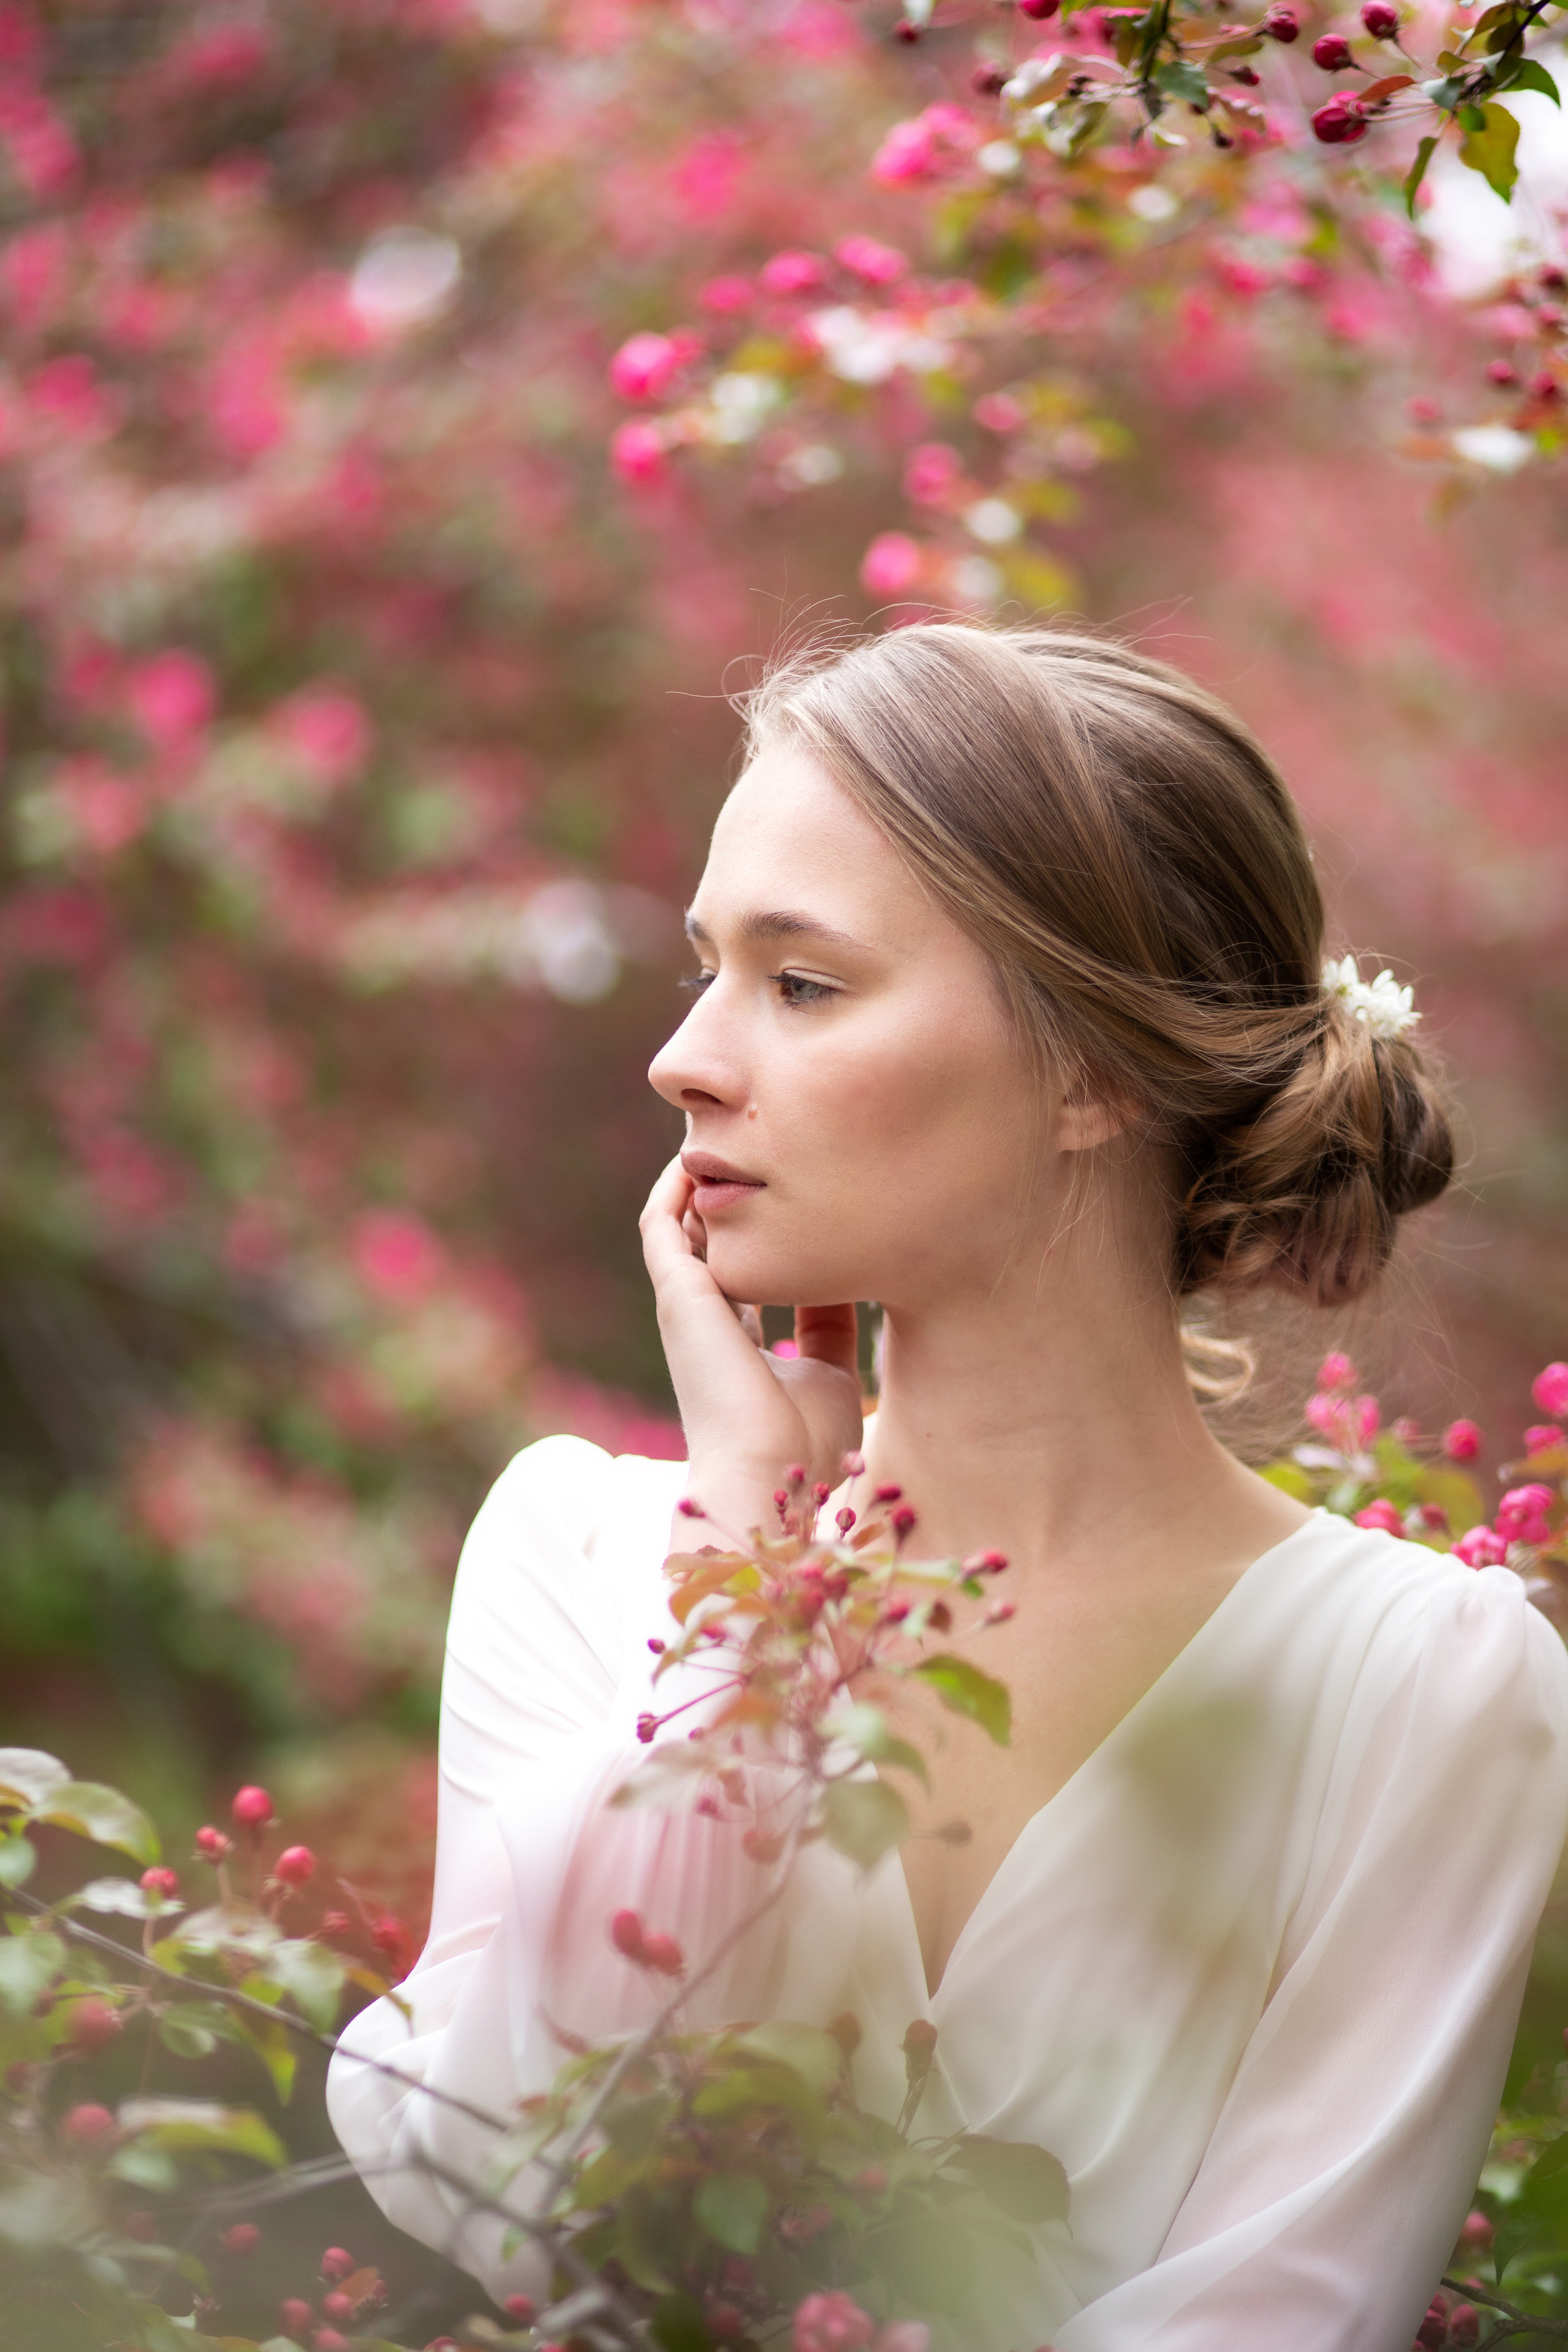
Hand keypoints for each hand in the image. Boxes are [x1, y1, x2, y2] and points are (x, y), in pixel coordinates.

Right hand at [639, 1154, 862, 1536]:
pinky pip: (661, 1223)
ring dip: (698, 1179)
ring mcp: (685, 1306)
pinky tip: (695, 1154)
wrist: (769, 1475)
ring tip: (726, 1133)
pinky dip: (673, 1187)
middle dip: (731, 1195)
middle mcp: (707, 1320)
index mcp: (739, 1343)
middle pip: (710, 1240)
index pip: (747, 1272)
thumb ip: (833, 1325)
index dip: (767, 1231)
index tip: (800, 1191)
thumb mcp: (830, 1370)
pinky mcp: (675, 1294)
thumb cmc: (806, 1445)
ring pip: (680, 1224)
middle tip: (763, 1145)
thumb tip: (855, 1274)